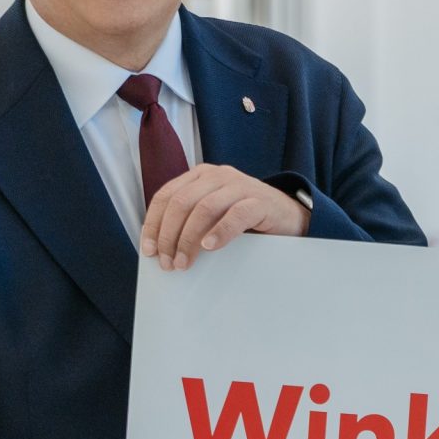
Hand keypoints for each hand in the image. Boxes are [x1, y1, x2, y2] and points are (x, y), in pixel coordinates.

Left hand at [140, 165, 309, 268]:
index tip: (149, 249)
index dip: (153, 224)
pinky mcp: (259, 201)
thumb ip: (190, 219)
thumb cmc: (246, 218)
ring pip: (203, 208)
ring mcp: (239, 186)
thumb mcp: (213, 213)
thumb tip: (160, 246)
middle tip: (167, 262)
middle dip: (168, 236)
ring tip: (184, 262)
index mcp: (200, 176)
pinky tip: (210, 247)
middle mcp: (217, 175)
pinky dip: (219, 232)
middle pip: (181, 203)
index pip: (166, 196)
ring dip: (189, 239)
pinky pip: (235, 215)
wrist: (289, 216)